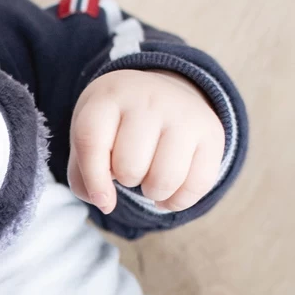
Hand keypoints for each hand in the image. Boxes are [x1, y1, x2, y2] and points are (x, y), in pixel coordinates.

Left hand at [67, 69, 223, 215]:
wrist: (161, 91)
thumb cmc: (116, 123)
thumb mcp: (90, 135)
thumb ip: (83, 172)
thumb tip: (105, 203)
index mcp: (109, 95)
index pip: (92, 142)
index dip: (93, 179)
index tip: (102, 198)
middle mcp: (148, 98)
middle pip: (130, 167)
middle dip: (126, 180)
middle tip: (130, 168)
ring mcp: (184, 113)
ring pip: (164, 180)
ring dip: (152, 193)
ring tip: (149, 179)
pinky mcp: (212, 131)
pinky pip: (197, 185)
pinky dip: (178, 202)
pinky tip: (169, 194)